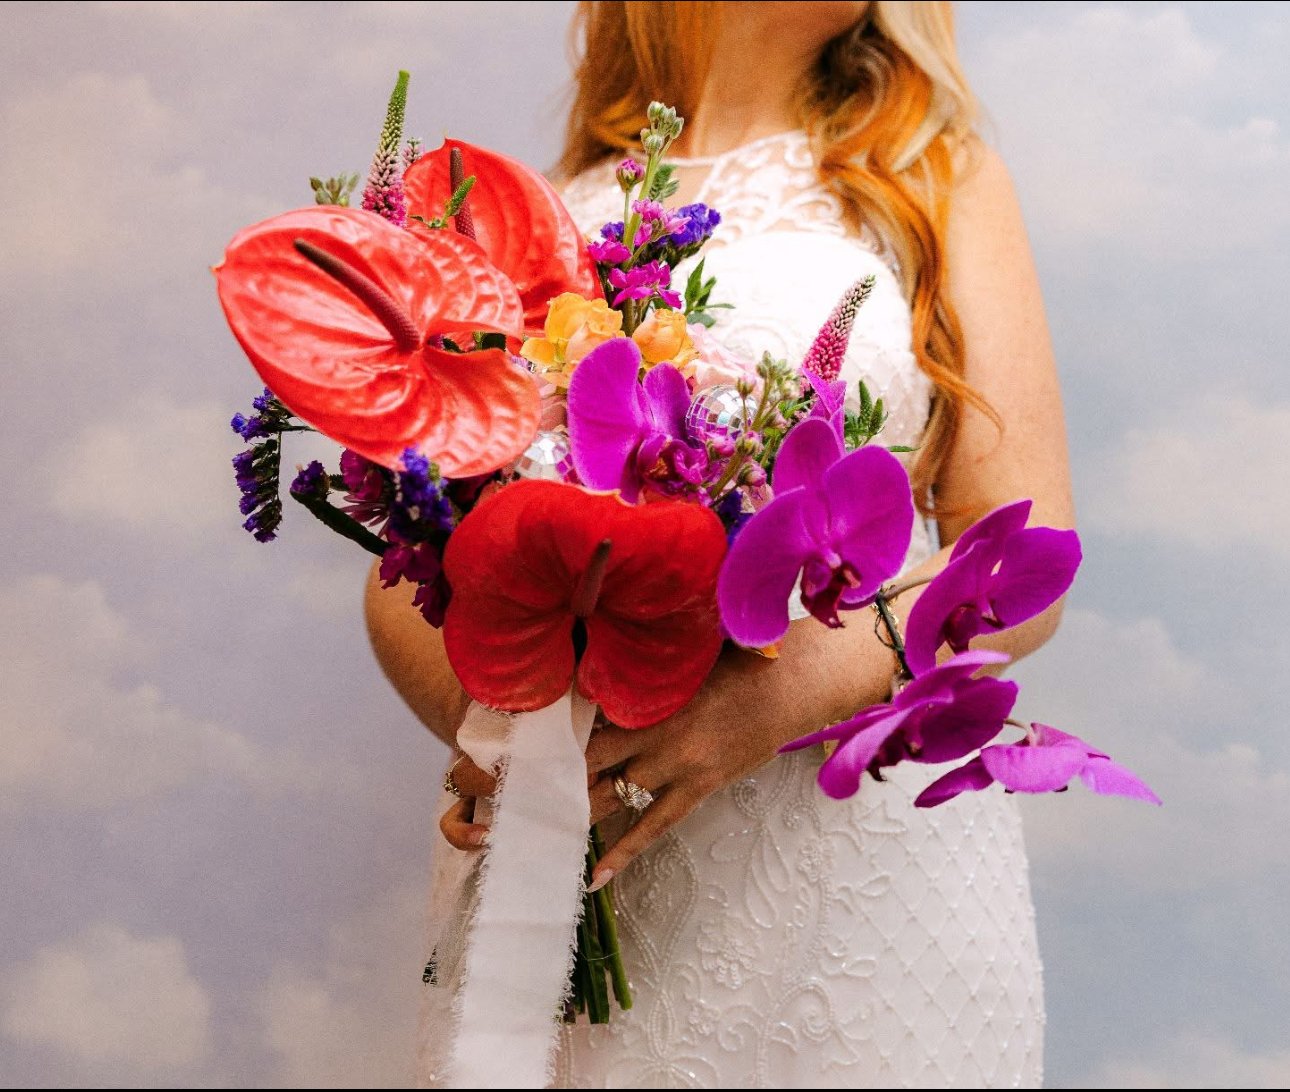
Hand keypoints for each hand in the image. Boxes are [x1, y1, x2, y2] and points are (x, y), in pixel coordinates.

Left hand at [436, 649, 798, 864]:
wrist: (790, 680)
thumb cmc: (732, 656)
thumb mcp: (676, 646)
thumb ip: (631, 654)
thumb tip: (581, 626)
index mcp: (637, 688)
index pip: (567, 712)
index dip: (522, 728)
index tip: (475, 734)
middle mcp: (647, 728)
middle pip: (571, 761)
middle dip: (521, 778)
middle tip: (469, 790)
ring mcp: (672, 763)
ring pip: (604, 797)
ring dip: (560, 818)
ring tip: (515, 837)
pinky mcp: (697, 789)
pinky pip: (653, 827)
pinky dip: (621, 852)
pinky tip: (592, 877)